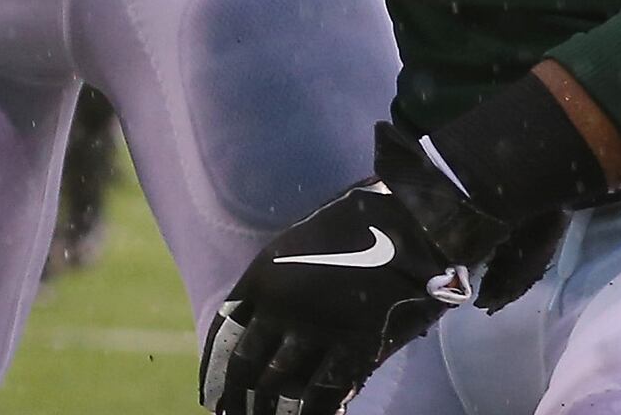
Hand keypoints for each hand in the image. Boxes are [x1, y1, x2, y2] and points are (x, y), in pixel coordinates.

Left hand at [202, 127, 534, 414]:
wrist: (406, 224)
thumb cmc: (353, 224)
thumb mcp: (298, 245)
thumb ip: (278, 283)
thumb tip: (258, 318)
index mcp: (262, 277)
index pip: (226, 334)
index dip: (218, 369)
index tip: (213, 393)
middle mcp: (279, 308)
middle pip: (248, 366)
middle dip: (240, 397)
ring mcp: (316, 332)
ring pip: (281, 385)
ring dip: (269, 410)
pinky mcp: (353, 348)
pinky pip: (325, 393)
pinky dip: (312, 412)